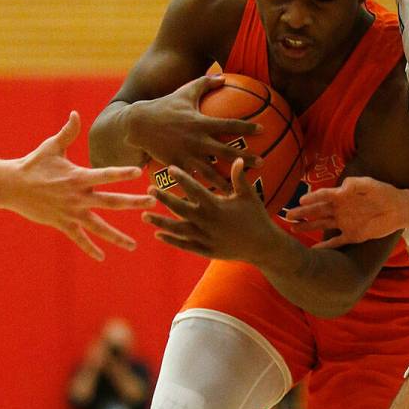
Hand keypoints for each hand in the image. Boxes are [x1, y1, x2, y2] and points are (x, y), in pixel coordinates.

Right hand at [9, 112, 147, 260]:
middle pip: (112, 202)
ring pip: (99, 227)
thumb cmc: (33, 164)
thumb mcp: (51, 147)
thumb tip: (75, 114)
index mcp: (79, 177)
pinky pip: (79, 239)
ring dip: (118, 237)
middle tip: (152, 203)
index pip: (105, 174)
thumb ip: (68, 133)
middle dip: (133, 203)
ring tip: (133, 245)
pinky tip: (102, 257)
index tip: (139, 172)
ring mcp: (72, 212)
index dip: (122, 173)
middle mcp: (78, 197)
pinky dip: (90, 248)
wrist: (11, 185)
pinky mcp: (62, 224)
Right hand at [124, 76, 262, 189]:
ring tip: (240, 190)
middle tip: (262, 163)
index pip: (229, 124)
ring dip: (227, 181)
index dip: (247, 127)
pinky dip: (202, 190)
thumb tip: (223, 76)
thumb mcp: (185, 92)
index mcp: (201, 122)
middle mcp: (196, 140)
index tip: (263, 131)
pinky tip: (212, 199)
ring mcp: (186, 155)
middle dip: (245, 158)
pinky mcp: (177, 166)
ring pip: (211, 172)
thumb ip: (205, 83)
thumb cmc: (164, 106)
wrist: (138, 125)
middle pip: (226, 151)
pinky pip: (192, 180)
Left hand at [140, 158, 280, 262]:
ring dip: (160, 222)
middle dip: (164, 199)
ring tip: (145, 215)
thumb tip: (238, 158)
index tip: (170, 168)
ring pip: (178, 229)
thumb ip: (239, 178)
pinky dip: (171, 240)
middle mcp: (208, 222)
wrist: (263, 246)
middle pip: (180, 208)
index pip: (195, 189)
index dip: (182, 177)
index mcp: (217, 206)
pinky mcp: (206, 250)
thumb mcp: (248, 196)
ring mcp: (206, 238)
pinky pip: (185, 245)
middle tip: (149, 190)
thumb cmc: (257, 218)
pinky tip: (158, 234)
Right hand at [285, 176, 406, 247]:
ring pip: (323, 225)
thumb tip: (342, 187)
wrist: (398, 209)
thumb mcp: (370, 184)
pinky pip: (337, 241)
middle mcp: (341, 210)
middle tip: (288, 216)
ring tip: (294, 228)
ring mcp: (346, 223)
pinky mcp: (353, 235)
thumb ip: (355, 184)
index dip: (313, 198)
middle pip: (318, 211)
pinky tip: (314, 249)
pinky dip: (326, 246)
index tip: (301, 200)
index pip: (324, 196)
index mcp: (343, 196)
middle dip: (303, 213)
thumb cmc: (384, 192)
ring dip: (309, 226)